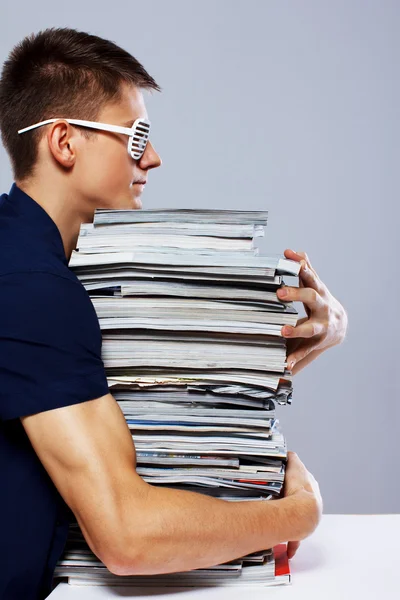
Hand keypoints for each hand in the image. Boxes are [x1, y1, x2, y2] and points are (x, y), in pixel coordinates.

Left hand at [277, 249, 347, 371]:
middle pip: (312, 297)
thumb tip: (292, 251)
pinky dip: (296, 358)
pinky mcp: (317, 343)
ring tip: (283, 331)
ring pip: (311, 327)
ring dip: (297, 329)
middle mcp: (323, 308)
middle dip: (297, 293)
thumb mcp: (315, 284)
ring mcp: (322, 326)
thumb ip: (304, 268)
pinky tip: (286, 364)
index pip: (311, 277)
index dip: (302, 267)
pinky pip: (306, 351)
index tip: (289, 258)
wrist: (339, 325)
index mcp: (320, 292)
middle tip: (279, 292)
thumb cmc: (320, 301)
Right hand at [283, 451, 322, 558]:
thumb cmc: (300, 489)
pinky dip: (291, 545)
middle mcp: (311, 505)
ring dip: (289, 520)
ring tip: (276, 519)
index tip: (283, 486)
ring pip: (296, 519)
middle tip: (276, 502)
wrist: (304, 511)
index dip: (292, 483)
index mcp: (311, 489)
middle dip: (290, 503)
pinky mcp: (300, 532)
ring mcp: (306, 519)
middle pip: (298, 503)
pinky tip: (287, 550)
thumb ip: (290, 457)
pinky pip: (294, 540)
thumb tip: (287, 452)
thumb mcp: (294, 466)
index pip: (302, 484)